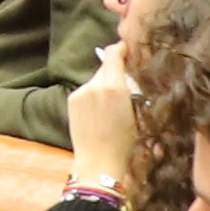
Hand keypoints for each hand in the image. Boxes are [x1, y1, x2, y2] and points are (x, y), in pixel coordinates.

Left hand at [62, 52, 140, 193]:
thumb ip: (129, 89)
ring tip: (110, 105)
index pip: (114, 54)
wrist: (99, 161)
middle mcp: (95, 84)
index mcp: (114, 86)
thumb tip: (127, 75)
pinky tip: (98, 112)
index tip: (126, 49)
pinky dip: (93, 95)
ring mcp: (81, 92)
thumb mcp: (136, 112)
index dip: (120, 49)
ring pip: (95, 79)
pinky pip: (86, 90)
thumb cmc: (124, 142)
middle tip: (123, 85)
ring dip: (103, 85)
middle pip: (105, 67)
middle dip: (114, 72)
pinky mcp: (72, 99)